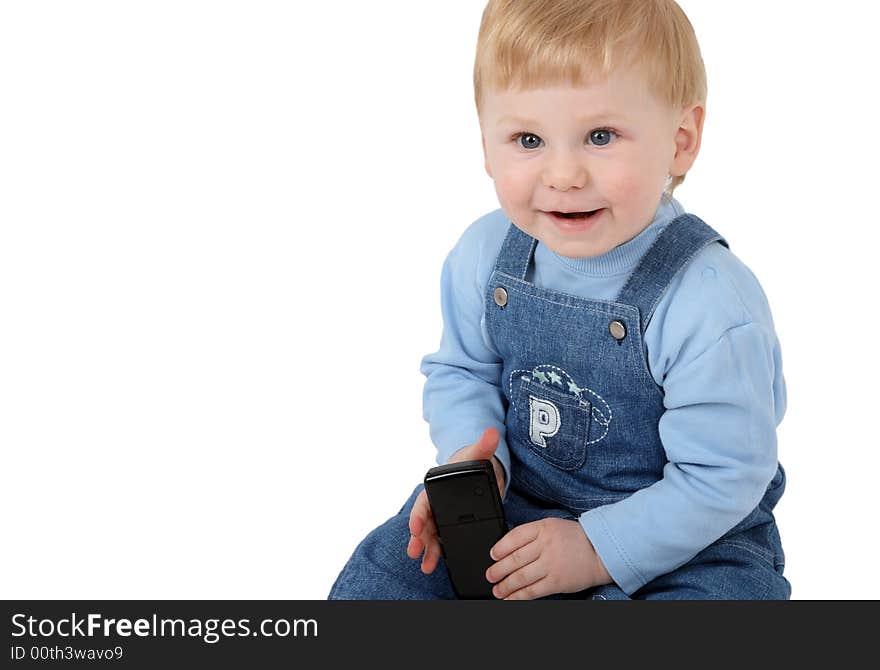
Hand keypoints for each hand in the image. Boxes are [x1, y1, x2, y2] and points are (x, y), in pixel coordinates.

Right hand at [407, 427, 505, 573]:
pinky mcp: (452, 526)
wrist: (479, 469)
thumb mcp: (478, 454)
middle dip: (418, 538)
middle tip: (415, 552)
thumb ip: (484, 446)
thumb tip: (492, 432)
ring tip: (426, 567)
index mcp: (437, 487)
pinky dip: (438, 553)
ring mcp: (442, 516)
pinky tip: (436, 565)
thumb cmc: (473, 461)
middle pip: (424, 523)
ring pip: (431, 535)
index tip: (415, 527)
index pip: (424, 502)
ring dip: (427, 550)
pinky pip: (442, 541)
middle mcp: (436, 503)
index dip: (418, 515)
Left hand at [485, 517, 611, 599]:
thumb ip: (532, 534)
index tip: (492, 555)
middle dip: (499, 570)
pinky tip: (511, 599)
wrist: (600, 551)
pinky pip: (533, 591)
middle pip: (515, 559)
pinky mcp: (556, 582)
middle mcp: (546, 545)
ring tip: (497, 590)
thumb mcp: (552, 526)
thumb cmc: (575, 539)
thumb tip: (508, 548)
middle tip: (490, 575)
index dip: (500, 547)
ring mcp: (551, 564)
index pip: (515, 536)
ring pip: (521, 577)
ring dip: (506, 585)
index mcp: (543, 528)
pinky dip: (519, 596)